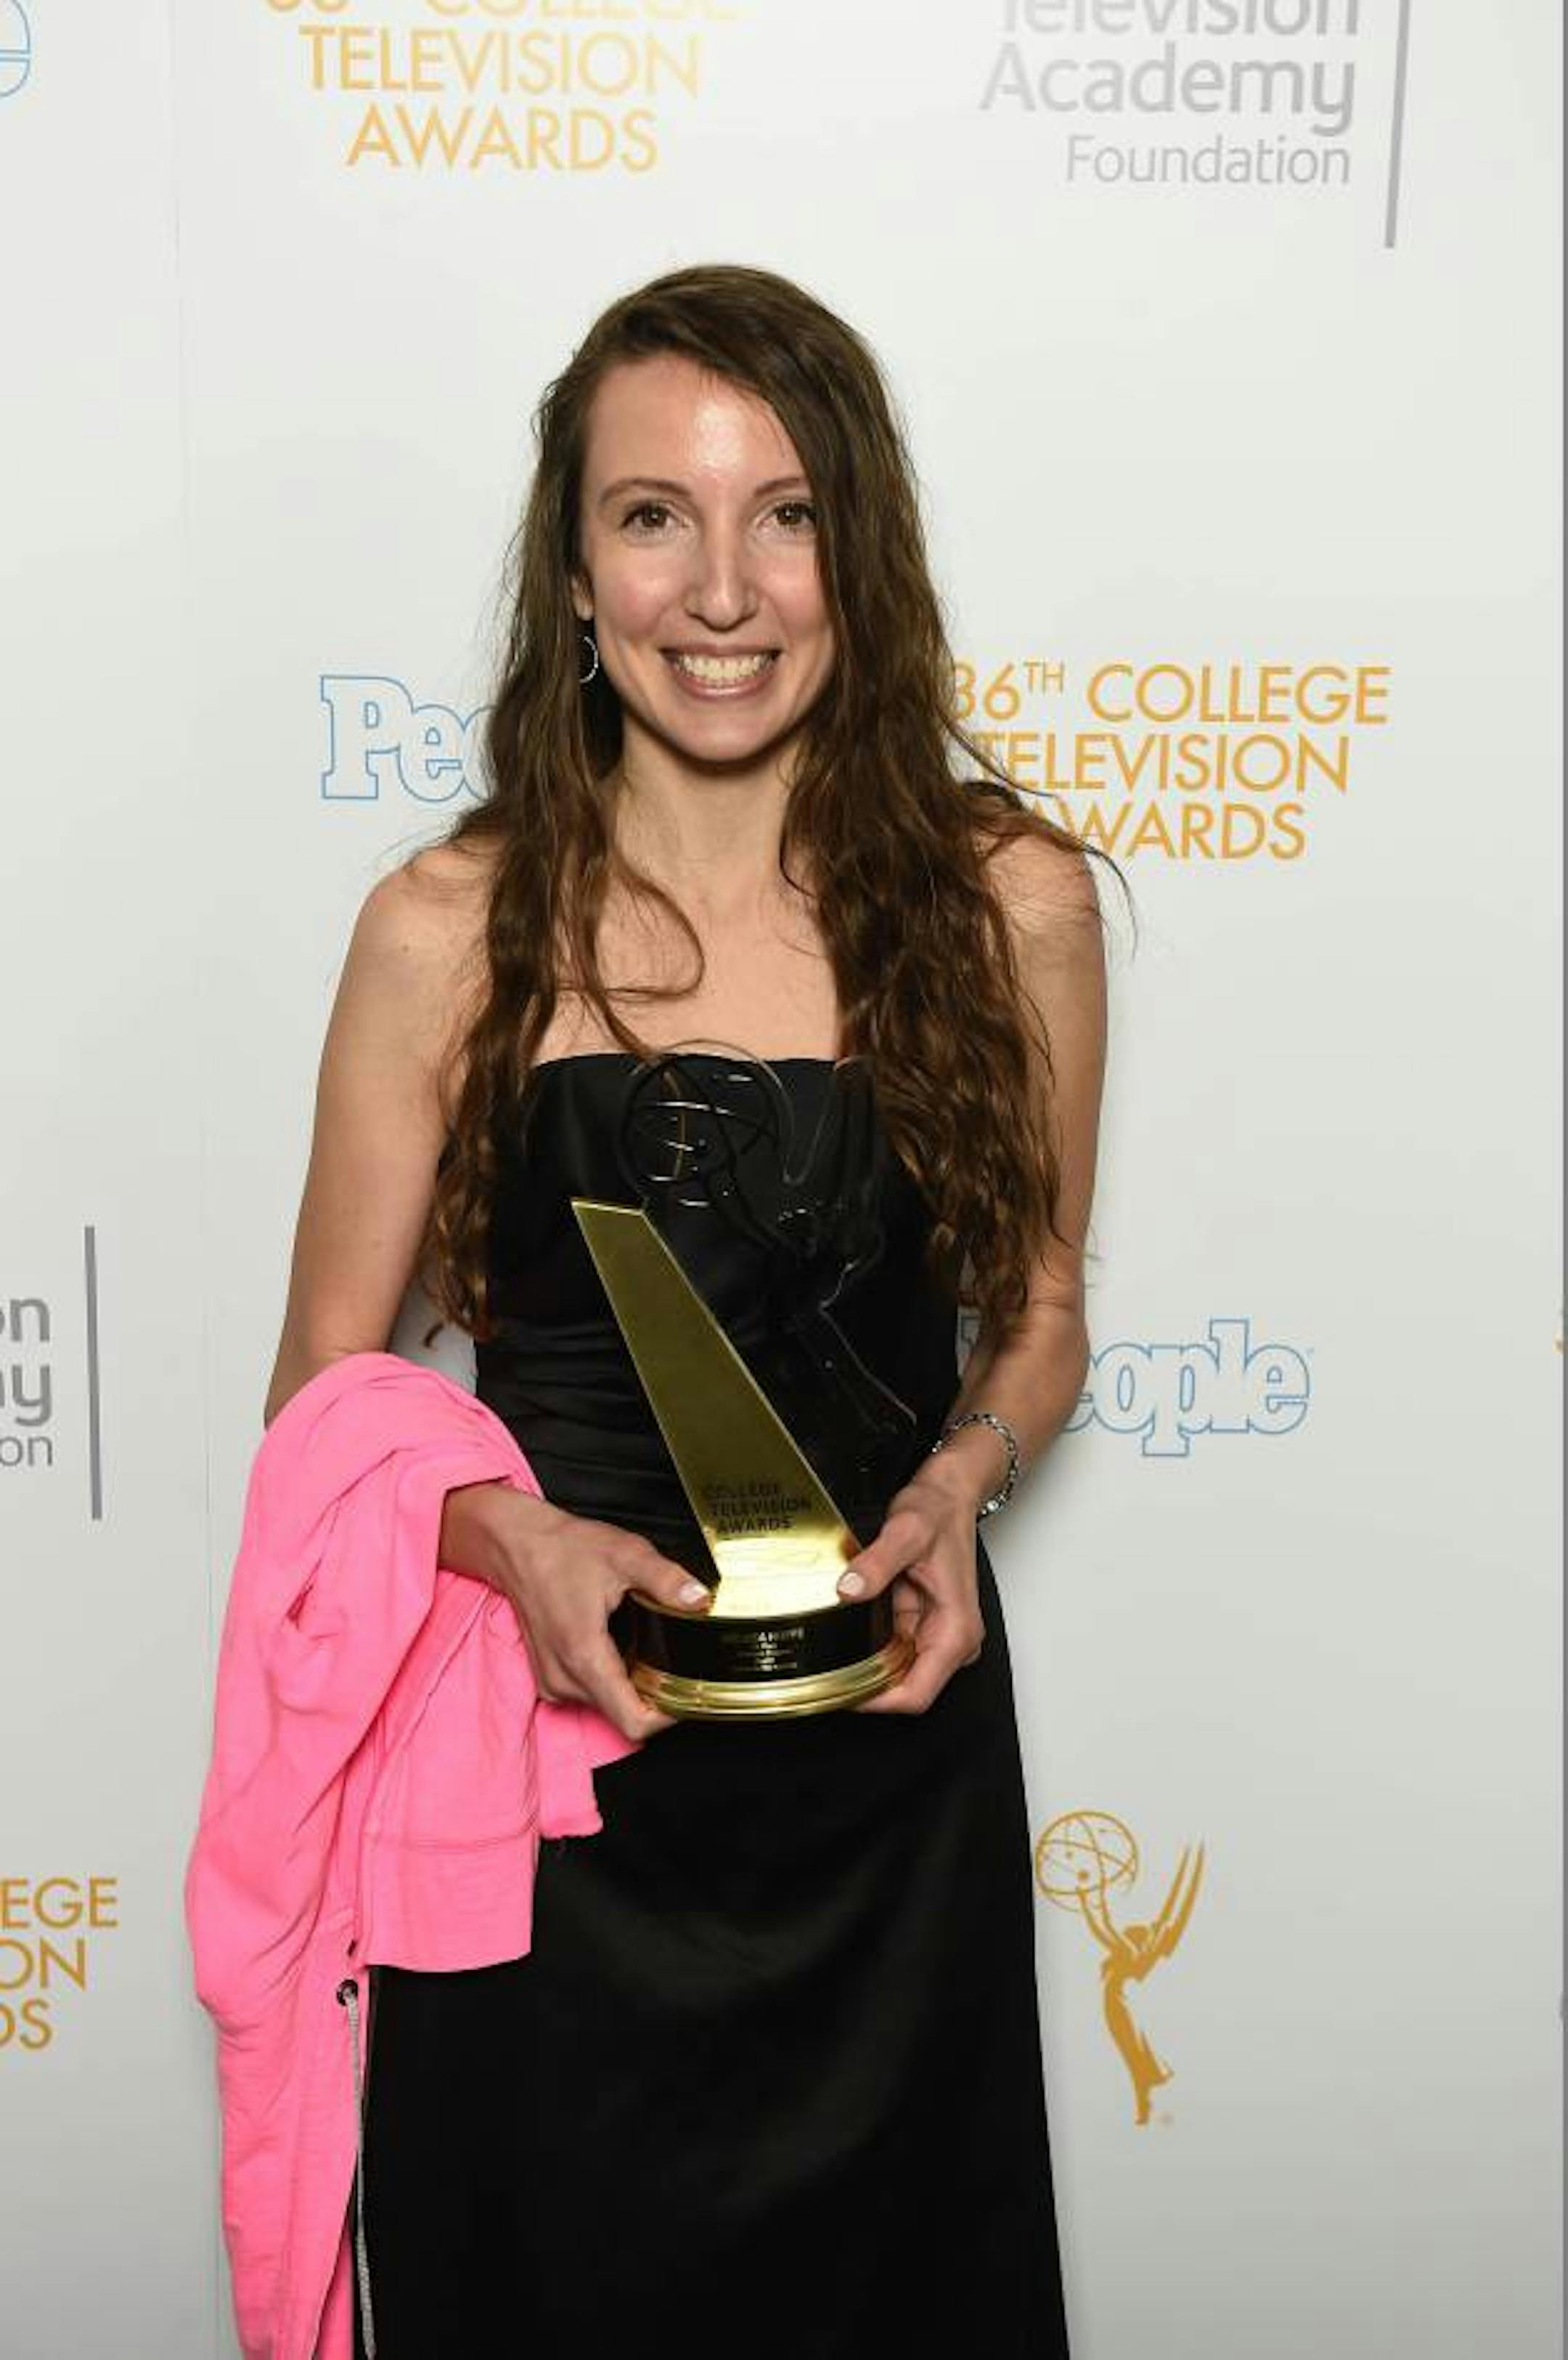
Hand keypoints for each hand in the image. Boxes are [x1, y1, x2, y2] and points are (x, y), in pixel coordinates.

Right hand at [440, 1481, 709, 1743]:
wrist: (517, 1545)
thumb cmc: (564, 1549)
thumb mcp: (626, 1554)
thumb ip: (666, 1579)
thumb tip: (699, 1600)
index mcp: (585, 1656)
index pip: (633, 1721)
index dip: (668, 1715)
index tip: (687, 1690)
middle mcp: (564, 1679)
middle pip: (624, 1716)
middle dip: (655, 1695)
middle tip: (675, 1661)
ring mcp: (552, 1682)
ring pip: (608, 1708)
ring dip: (632, 1687)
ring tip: (646, 1648)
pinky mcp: (548, 1678)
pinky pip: (591, 1695)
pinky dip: (612, 1680)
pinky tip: (621, 1647)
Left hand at [833, 1460, 985, 1714]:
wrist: (949, 1494)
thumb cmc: (939, 1512)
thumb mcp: (906, 1531)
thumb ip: (877, 1563)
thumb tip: (849, 1590)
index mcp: (956, 1629)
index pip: (918, 1693)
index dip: (879, 1701)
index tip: (843, 1692)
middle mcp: (953, 1639)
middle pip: (907, 1690)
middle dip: (867, 1689)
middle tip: (825, 1677)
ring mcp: (939, 1634)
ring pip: (898, 1674)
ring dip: (867, 1671)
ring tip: (830, 1662)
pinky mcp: (924, 1625)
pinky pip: (894, 1653)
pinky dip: (871, 1652)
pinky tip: (847, 1642)